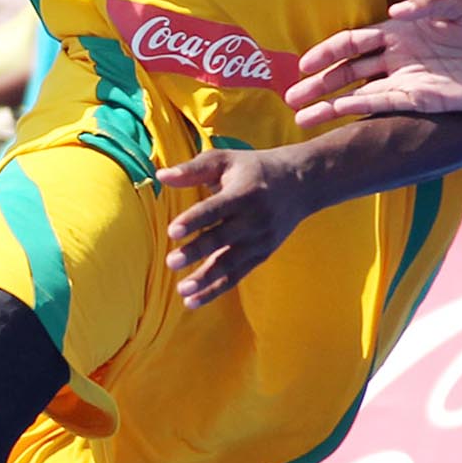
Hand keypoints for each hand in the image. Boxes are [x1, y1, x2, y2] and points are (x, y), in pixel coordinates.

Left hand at [159, 147, 313, 308]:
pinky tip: (192, 301)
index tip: (173, 231)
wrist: (301, 184)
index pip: (215, 209)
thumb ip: (193, 169)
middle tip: (171, 262)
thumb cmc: (253, 169)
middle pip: (222, 239)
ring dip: (205, 279)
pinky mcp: (262, 255)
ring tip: (182, 290)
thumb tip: (160, 176)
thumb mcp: (226, 160)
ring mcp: (260, 240)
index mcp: (243, 193)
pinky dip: (215, 290)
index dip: (194, 220)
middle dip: (197, 251)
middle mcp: (254, 219)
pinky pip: (236, 276)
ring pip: (230, 263)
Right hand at [287, 0, 461, 127]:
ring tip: (303, 119)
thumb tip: (394, 11)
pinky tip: (339, 118)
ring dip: (331, 104)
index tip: (303, 65)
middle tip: (291, 98)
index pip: (354, 40)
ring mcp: (408, 78)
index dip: (328, 51)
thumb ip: (431, 5)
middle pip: (349, 70)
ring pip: (359, 92)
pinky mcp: (424, 98)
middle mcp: (399, 55)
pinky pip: (384, 106)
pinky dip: (359, 112)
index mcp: (402, 28)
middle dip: (319, 83)